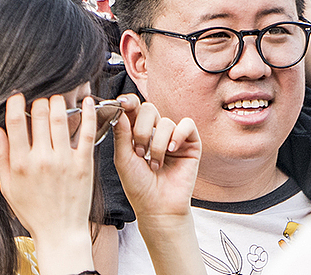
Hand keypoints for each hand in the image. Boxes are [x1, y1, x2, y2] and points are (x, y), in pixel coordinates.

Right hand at [0, 93, 94, 274]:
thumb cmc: (33, 210)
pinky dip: (88, 113)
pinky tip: (88, 101)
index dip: (15, 104)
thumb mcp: (8, 187)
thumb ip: (1, 158)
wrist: (60, 230)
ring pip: (61, 119)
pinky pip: (87, 132)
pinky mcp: (84, 163)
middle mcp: (42, 159)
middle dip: (39, 100)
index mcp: (21, 164)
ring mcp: (65, 160)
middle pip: (39, 116)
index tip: (17, 95)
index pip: (15, 124)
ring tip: (58, 97)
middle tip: (41, 96)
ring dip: (59, 102)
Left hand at [111, 94, 200, 225]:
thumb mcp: (123, 159)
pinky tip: (172, 151)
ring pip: (165, 122)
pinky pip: (187, 125)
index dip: (128, 103)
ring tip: (155, 164)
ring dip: (157, 144)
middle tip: (139, 152)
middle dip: (141, 130)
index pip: (134, 109)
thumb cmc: (138, 186)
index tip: (121, 104)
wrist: (157, 207)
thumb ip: (121, 134)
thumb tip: (119, 109)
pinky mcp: (191, 143)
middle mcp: (155, 132)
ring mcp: (174, 137)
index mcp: (137, 134)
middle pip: (149, 109)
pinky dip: (178, 135)